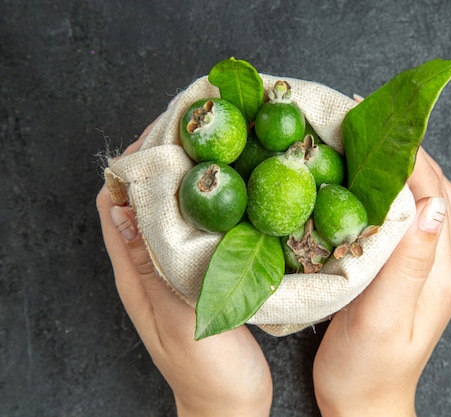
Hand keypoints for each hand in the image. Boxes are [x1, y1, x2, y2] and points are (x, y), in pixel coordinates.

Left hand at [96, 121, 271, 416]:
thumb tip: (124, 207)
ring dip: (190, 179)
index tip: (164, 131)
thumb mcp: (178, 318)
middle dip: (164, 160)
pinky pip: (202, 229)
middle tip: (200, 130)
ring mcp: (177, 269)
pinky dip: (213, 205)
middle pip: (144, 199)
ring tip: (221, 151)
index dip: (132, 163)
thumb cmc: (207, 371)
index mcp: (135, 273)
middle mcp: (151, 264)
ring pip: (174, 210)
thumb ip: (154, 265)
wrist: (230, 404)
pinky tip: (238, 194)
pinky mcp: (204, 274)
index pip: (115, 202)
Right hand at [313, 148, 450, 416]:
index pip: (434, 194)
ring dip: (409, 169)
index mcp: (439, 269)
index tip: (378, 123)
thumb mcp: (384, 318)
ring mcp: (431, 269)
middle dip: (410, 152)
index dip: (410, 155)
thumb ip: (408, 262)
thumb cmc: (367, 367)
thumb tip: (431, 204)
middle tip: (373, 124)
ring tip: (376, 146)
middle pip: (438, 191)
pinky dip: (401, 194)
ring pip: (430, 203)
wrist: (367, 402)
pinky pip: (415, 221)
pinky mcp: (413, 274)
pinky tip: (378, 189)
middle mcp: (443, 263)